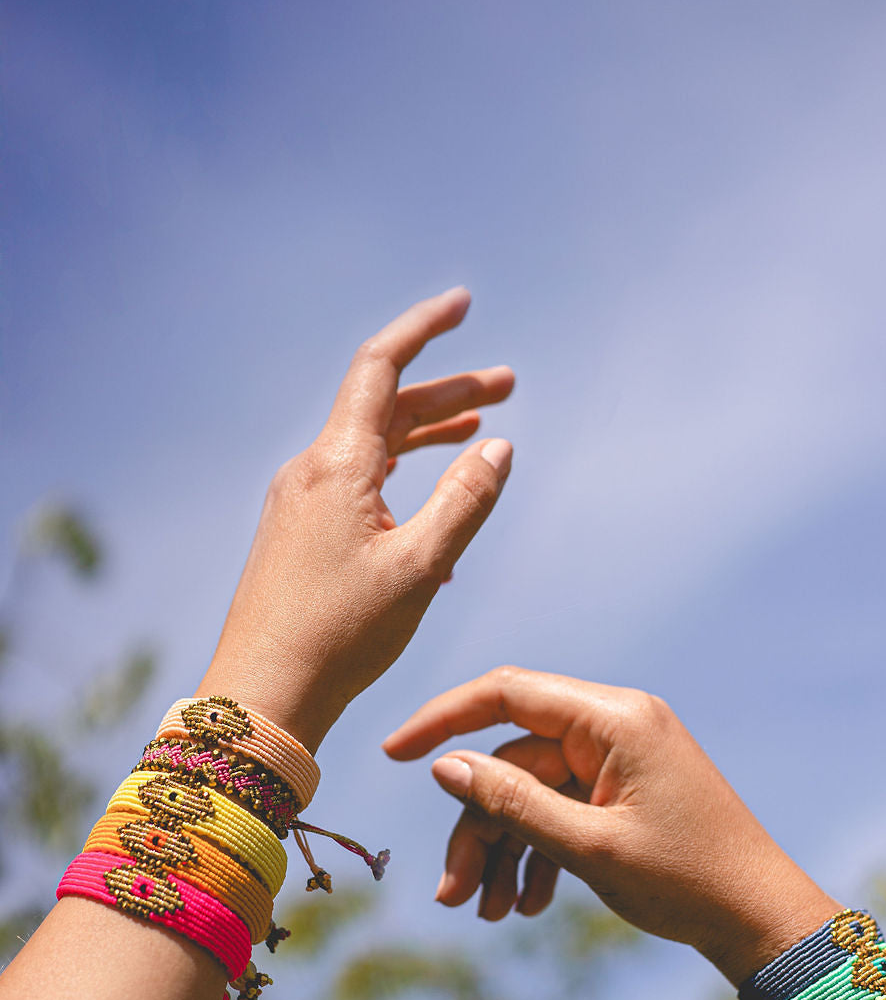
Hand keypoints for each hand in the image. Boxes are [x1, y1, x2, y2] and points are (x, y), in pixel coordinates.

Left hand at [197, 288, 513, 751]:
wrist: (264, 695)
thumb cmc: (341, 636)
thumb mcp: (421, 566)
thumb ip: (466, 500)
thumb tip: (499, 444)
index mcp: (337, 465)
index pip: (381, 367)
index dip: (425, 328)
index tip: (464, 304)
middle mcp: (312, 472)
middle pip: (385, 408)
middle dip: (448, 393)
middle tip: (508, 387)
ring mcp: (300, 504)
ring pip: (373, 449)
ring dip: (427, 437)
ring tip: (480, 435)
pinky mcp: (298, 536)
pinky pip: (359, 490)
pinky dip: (404, 486)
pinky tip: (441, 524)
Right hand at [383, 666, 835, 984]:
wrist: (760, 921)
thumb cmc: (686, 881)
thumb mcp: (588, 847)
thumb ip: (513, 801)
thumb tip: (445, 765)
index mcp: (614, 720)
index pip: (506, 694)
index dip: (444, 720)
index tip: (393, 754)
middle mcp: (616, 728)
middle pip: (513, 761)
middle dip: (479, 829)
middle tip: (453, 898)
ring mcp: (620, 762)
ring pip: (531, 793)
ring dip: (503, 851)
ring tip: (489, 914)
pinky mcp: (624, 794)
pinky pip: (561, 811)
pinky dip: (537, 854)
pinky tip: (526, 905)